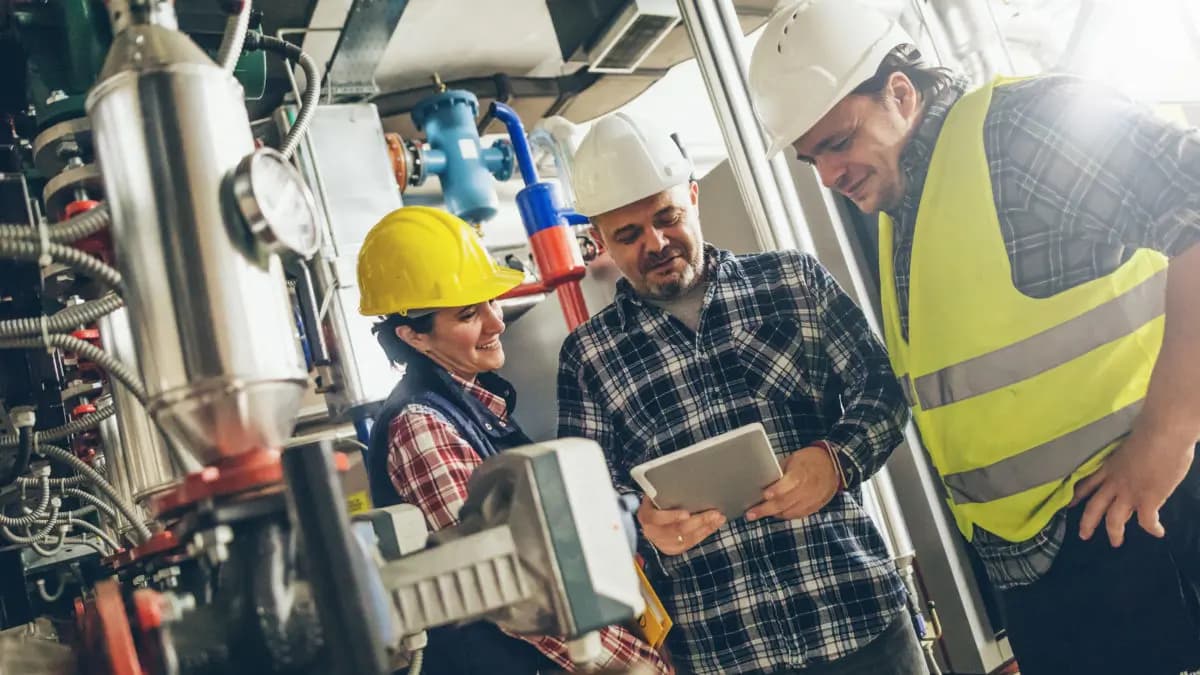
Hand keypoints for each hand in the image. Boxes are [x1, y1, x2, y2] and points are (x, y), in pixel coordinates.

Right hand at [637, 497, 723, 555]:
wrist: (648, 517)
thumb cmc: (654, 501)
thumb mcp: (654, 493)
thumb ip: (664, 490)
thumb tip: (683, 479)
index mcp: (646, 516)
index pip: (657, 518)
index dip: (672, 516)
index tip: (687, 513)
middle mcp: (652, 532)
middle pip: (677, 529)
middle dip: (698, 521)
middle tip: (714, 513)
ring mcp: (662, 542)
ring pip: (686, 538)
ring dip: (705, 528)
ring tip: (718, 518)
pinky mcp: (672, 549)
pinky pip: (691, 543)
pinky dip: (704, 533)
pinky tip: (713, 525)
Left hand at [747, 445, 838, 520]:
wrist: (833, 467)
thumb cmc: (809, 460)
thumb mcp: (793, 459)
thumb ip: (780, 470)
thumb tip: (761, 479)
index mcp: (802, 473)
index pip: (789, 483)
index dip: (777, 490)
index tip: (764, 495)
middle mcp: (808, 488)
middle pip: (785, 502)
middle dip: (765, 509)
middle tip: (750, 514)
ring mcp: (811, 500)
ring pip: (789, 512)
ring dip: (772, 514)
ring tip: (757, 514)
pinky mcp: (814, 507)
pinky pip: (796, 515)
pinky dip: (784, 515)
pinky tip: (774, 513)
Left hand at [1071, 429, 1193, 546]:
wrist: (1163, 433)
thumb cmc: (1149, 433)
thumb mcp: (1128, 448)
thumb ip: (1127, 462)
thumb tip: (1136, 468)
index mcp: (1109, 467)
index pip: (1087, 484)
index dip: (1077, 495)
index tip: (1069, 504)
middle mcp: (1115, 482)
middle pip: (1094, 506)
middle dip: (1087, 523)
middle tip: (1083, 535)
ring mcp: (1129, 492)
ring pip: (1114, 519)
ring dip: (1114, 532)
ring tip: (1115, 542)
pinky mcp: (1148, 499)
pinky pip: (1147, 521)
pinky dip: (1152, 528)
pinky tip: (1158, 532)